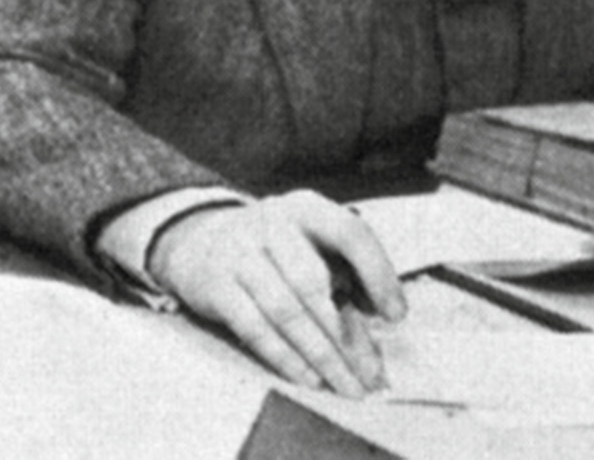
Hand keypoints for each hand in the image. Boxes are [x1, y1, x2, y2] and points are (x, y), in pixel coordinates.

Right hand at [146, 190, 406, 395]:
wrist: (198, 240)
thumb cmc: (274, 252)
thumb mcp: (310, 252)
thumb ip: (344, 292)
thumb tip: (372, 353)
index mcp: (306, 208)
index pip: (349, 232)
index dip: (377, 273)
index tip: (395, 316)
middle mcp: (272, 223)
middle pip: (313, 281)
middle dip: (346, 335)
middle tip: (369, 376)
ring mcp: (239, 252)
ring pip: (285, 310)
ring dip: (319, 354)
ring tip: (344, 385)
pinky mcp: (215, 285)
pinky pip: (254, 327)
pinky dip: (284, 357)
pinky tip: (307, 378)